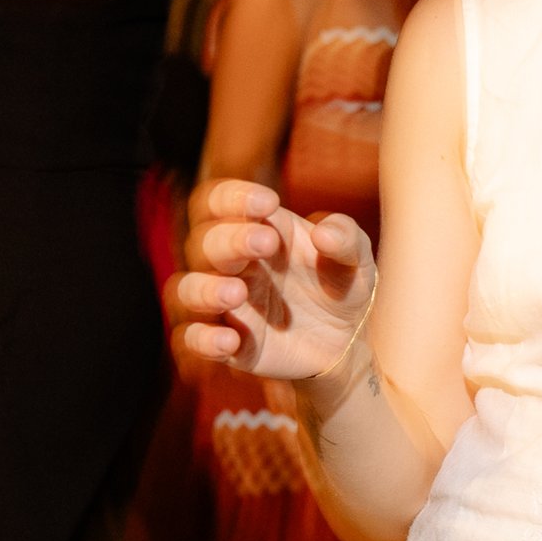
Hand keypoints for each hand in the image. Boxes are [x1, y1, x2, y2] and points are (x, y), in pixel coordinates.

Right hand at [168, 179, 375, 381]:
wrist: (347, 342)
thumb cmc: (343, 286)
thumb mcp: (356, 259)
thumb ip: (346, 238)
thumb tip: (324, 233)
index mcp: (257, 229)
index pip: (220, 201)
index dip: (233, 197)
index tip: (268, 202)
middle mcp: (232, 264)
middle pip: (203, 242)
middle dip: (230, 240)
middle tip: (266, 243)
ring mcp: (225, 304)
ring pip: (185, 289)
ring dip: (204, 289)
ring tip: (238, 293)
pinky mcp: (226, 343)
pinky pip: (192, 338)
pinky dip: (203, 339)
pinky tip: (230, 340)